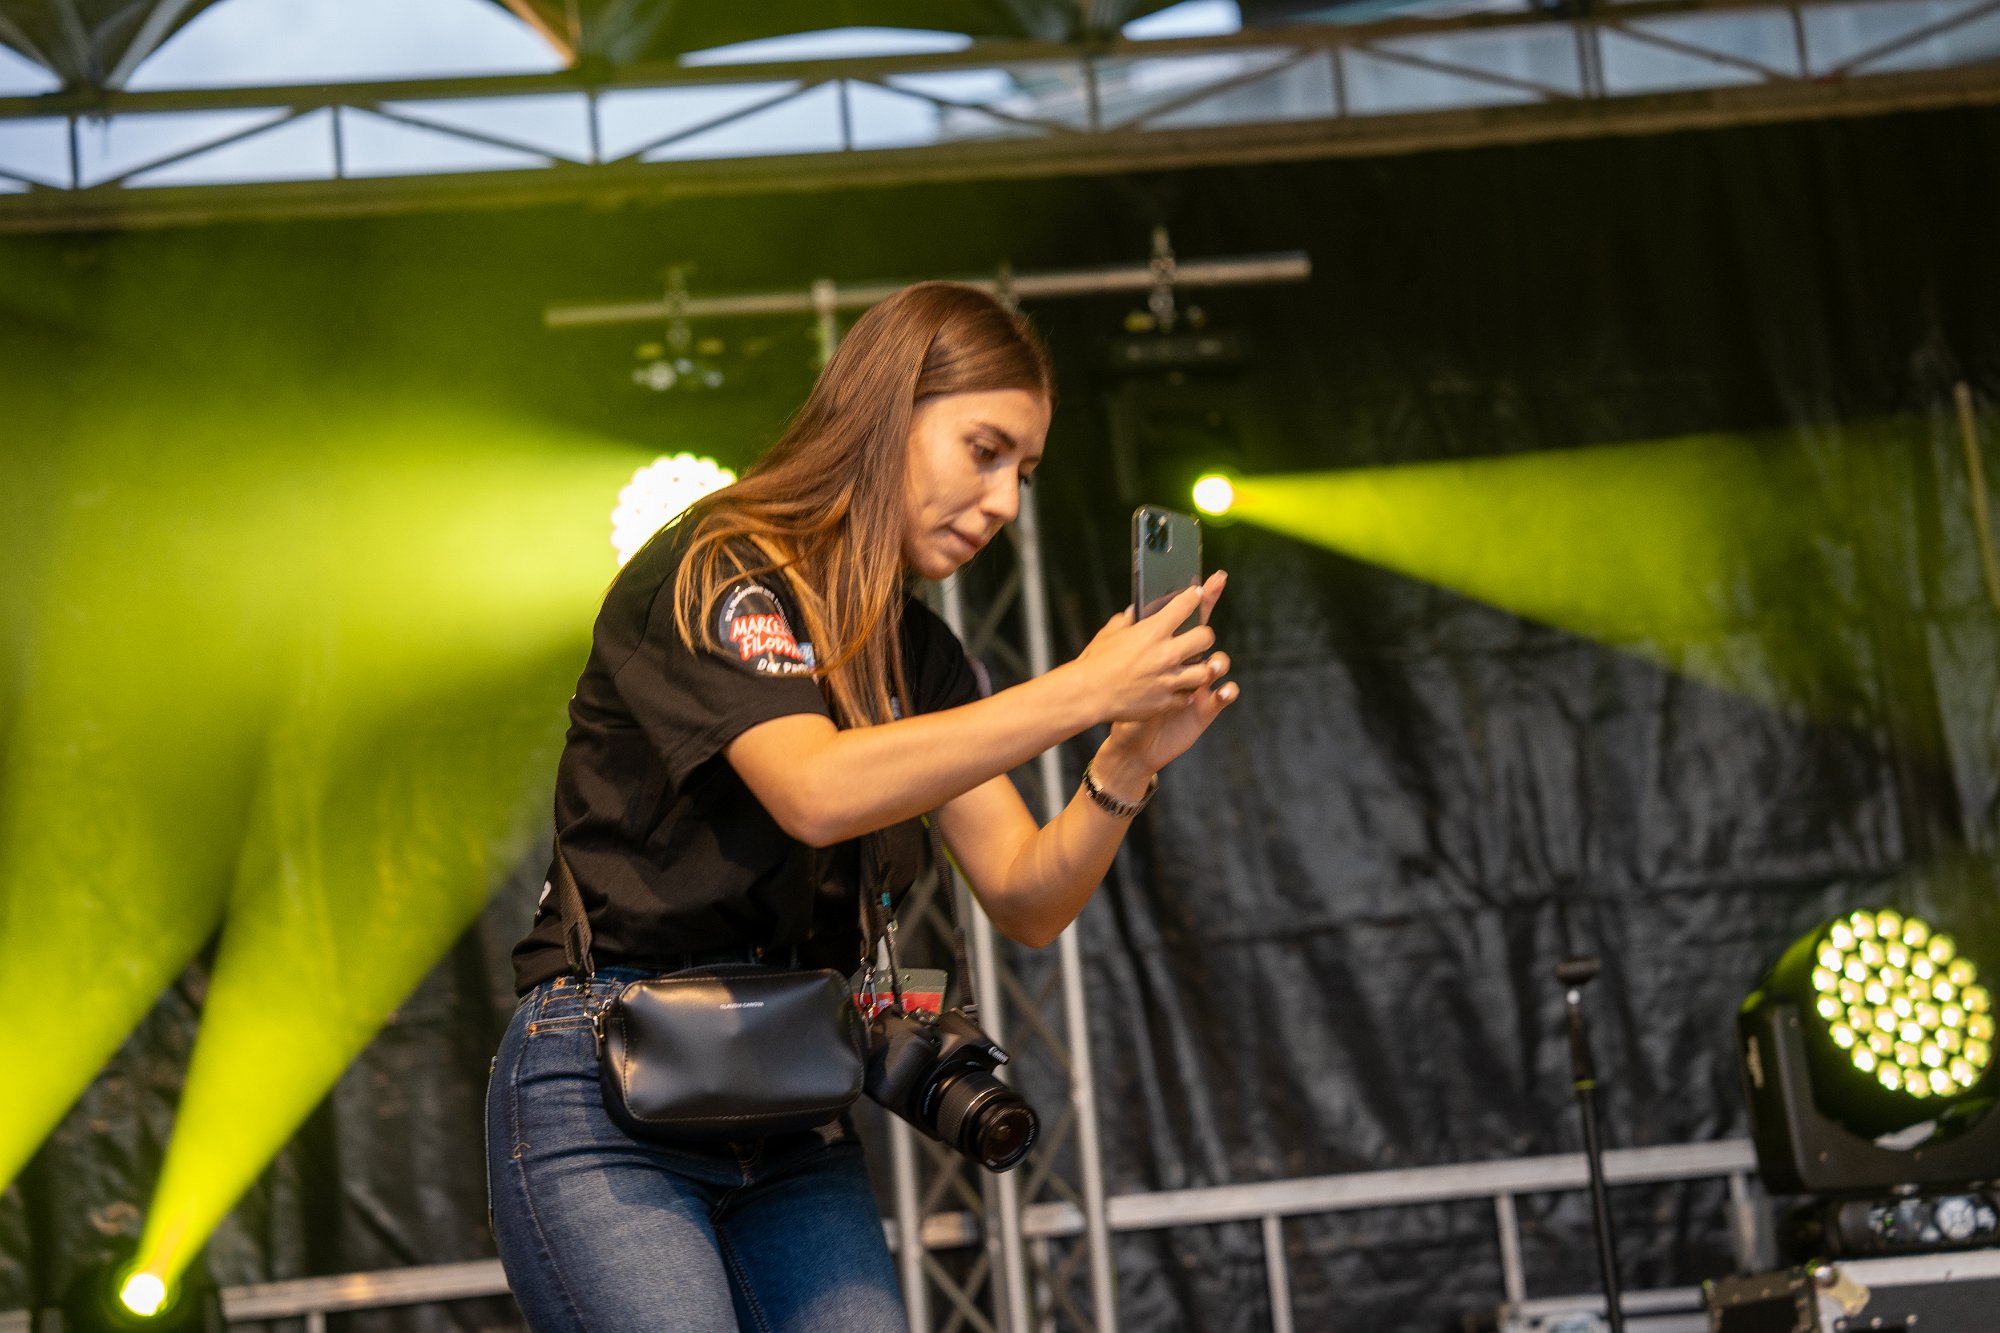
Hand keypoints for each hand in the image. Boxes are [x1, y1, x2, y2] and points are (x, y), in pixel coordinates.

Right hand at [1070, 576, 1222, 722]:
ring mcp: (1168, 679)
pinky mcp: (1165, 701)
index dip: (1193, 597)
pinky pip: (1187, 696)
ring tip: (1190, 667)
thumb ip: (1126, 620)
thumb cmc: (1095, 662)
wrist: (1088, 695)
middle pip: (1206, 637)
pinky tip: (1175, 688)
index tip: (1195, 595)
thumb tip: (1134, 612)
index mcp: (1152, 631)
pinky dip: (1183, 693)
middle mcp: (1165, 654)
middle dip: (1203, 636)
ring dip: (1199, 668)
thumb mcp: (1110, 633)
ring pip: (1204, 671)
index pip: (1185, 605)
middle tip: (1196, 639)